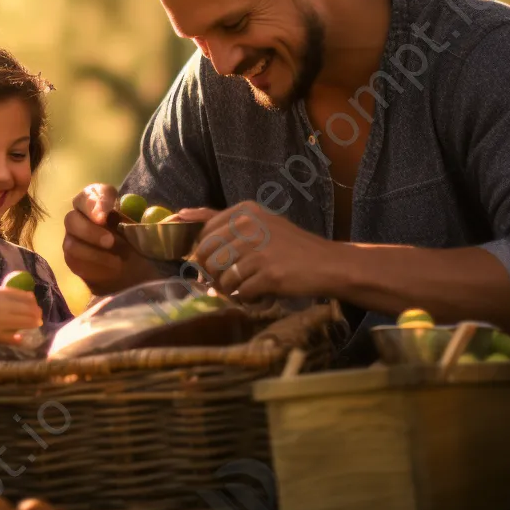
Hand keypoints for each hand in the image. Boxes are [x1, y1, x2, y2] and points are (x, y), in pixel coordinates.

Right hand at [62, 184, 155, 294]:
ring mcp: (74, 237)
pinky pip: (74, 257)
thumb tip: (176, 218)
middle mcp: (82, 217)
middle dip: (91, 227)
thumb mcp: (151, 232)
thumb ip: (158, 223)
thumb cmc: (140, 245)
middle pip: (74, 214)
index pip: (92, 192)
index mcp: (101, 202)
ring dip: (93, 247)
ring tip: (116, 256)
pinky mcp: (72, 257)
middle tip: (110, 239)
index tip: (108, 214)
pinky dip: (93, 262)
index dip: (98, 201)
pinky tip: (112, 267)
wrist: (132, 272)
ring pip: (71, 237)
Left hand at [184, 202, 339, 299]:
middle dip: (213, 273)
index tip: (213, 262)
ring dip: (229, 289)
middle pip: (207, 257)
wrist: (328, 264)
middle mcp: (249, 226)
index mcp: (245, 211)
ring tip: (245, 287)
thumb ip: (224, 221)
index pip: (204, 233)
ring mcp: (258, 250)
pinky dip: (247, 298)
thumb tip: (181, 215)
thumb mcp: (259, 223)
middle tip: (228, 280)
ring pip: (220, 277)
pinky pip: (240, 292)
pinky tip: (259, 293)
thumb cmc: (291, 246)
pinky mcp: (268, 274)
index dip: (204, 253)